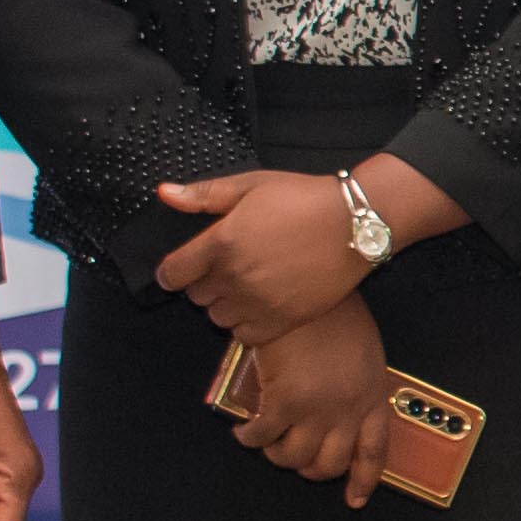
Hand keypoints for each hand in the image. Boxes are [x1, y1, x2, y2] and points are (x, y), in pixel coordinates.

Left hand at [151, 168, 376, 342]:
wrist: (355, 225)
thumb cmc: (305, 199)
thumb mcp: (251, 185)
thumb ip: (204, 195)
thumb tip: (165, 193)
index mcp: (222, 242)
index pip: (173, 273)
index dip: (173, 270)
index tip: (182, 268)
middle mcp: (236, 276)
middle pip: (195, 296)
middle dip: (204, 282)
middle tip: (227, 267)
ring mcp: (259, 302)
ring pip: (217, 317)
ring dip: (224, 304)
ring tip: (246, 285)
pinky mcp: (282, 321)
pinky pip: (244, 335)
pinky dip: (246, 323)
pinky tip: (260, 304)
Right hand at [225, 298, 395, 506]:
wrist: (313, 289)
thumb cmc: (336, 310)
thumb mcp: (363, 351)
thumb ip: (357, 384)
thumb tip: (342, 409)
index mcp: (372, 397)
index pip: (374, 452)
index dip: (363, 480)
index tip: (354, 499)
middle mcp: (349, 411)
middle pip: (329, 463)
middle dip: (306, 468)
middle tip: (290, 457)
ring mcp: (318, 409)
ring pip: (294, 458)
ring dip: (276, 456)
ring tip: (265, 443)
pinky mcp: (285, 400)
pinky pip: (262, 436)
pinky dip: (249, 439)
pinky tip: (243, 431)